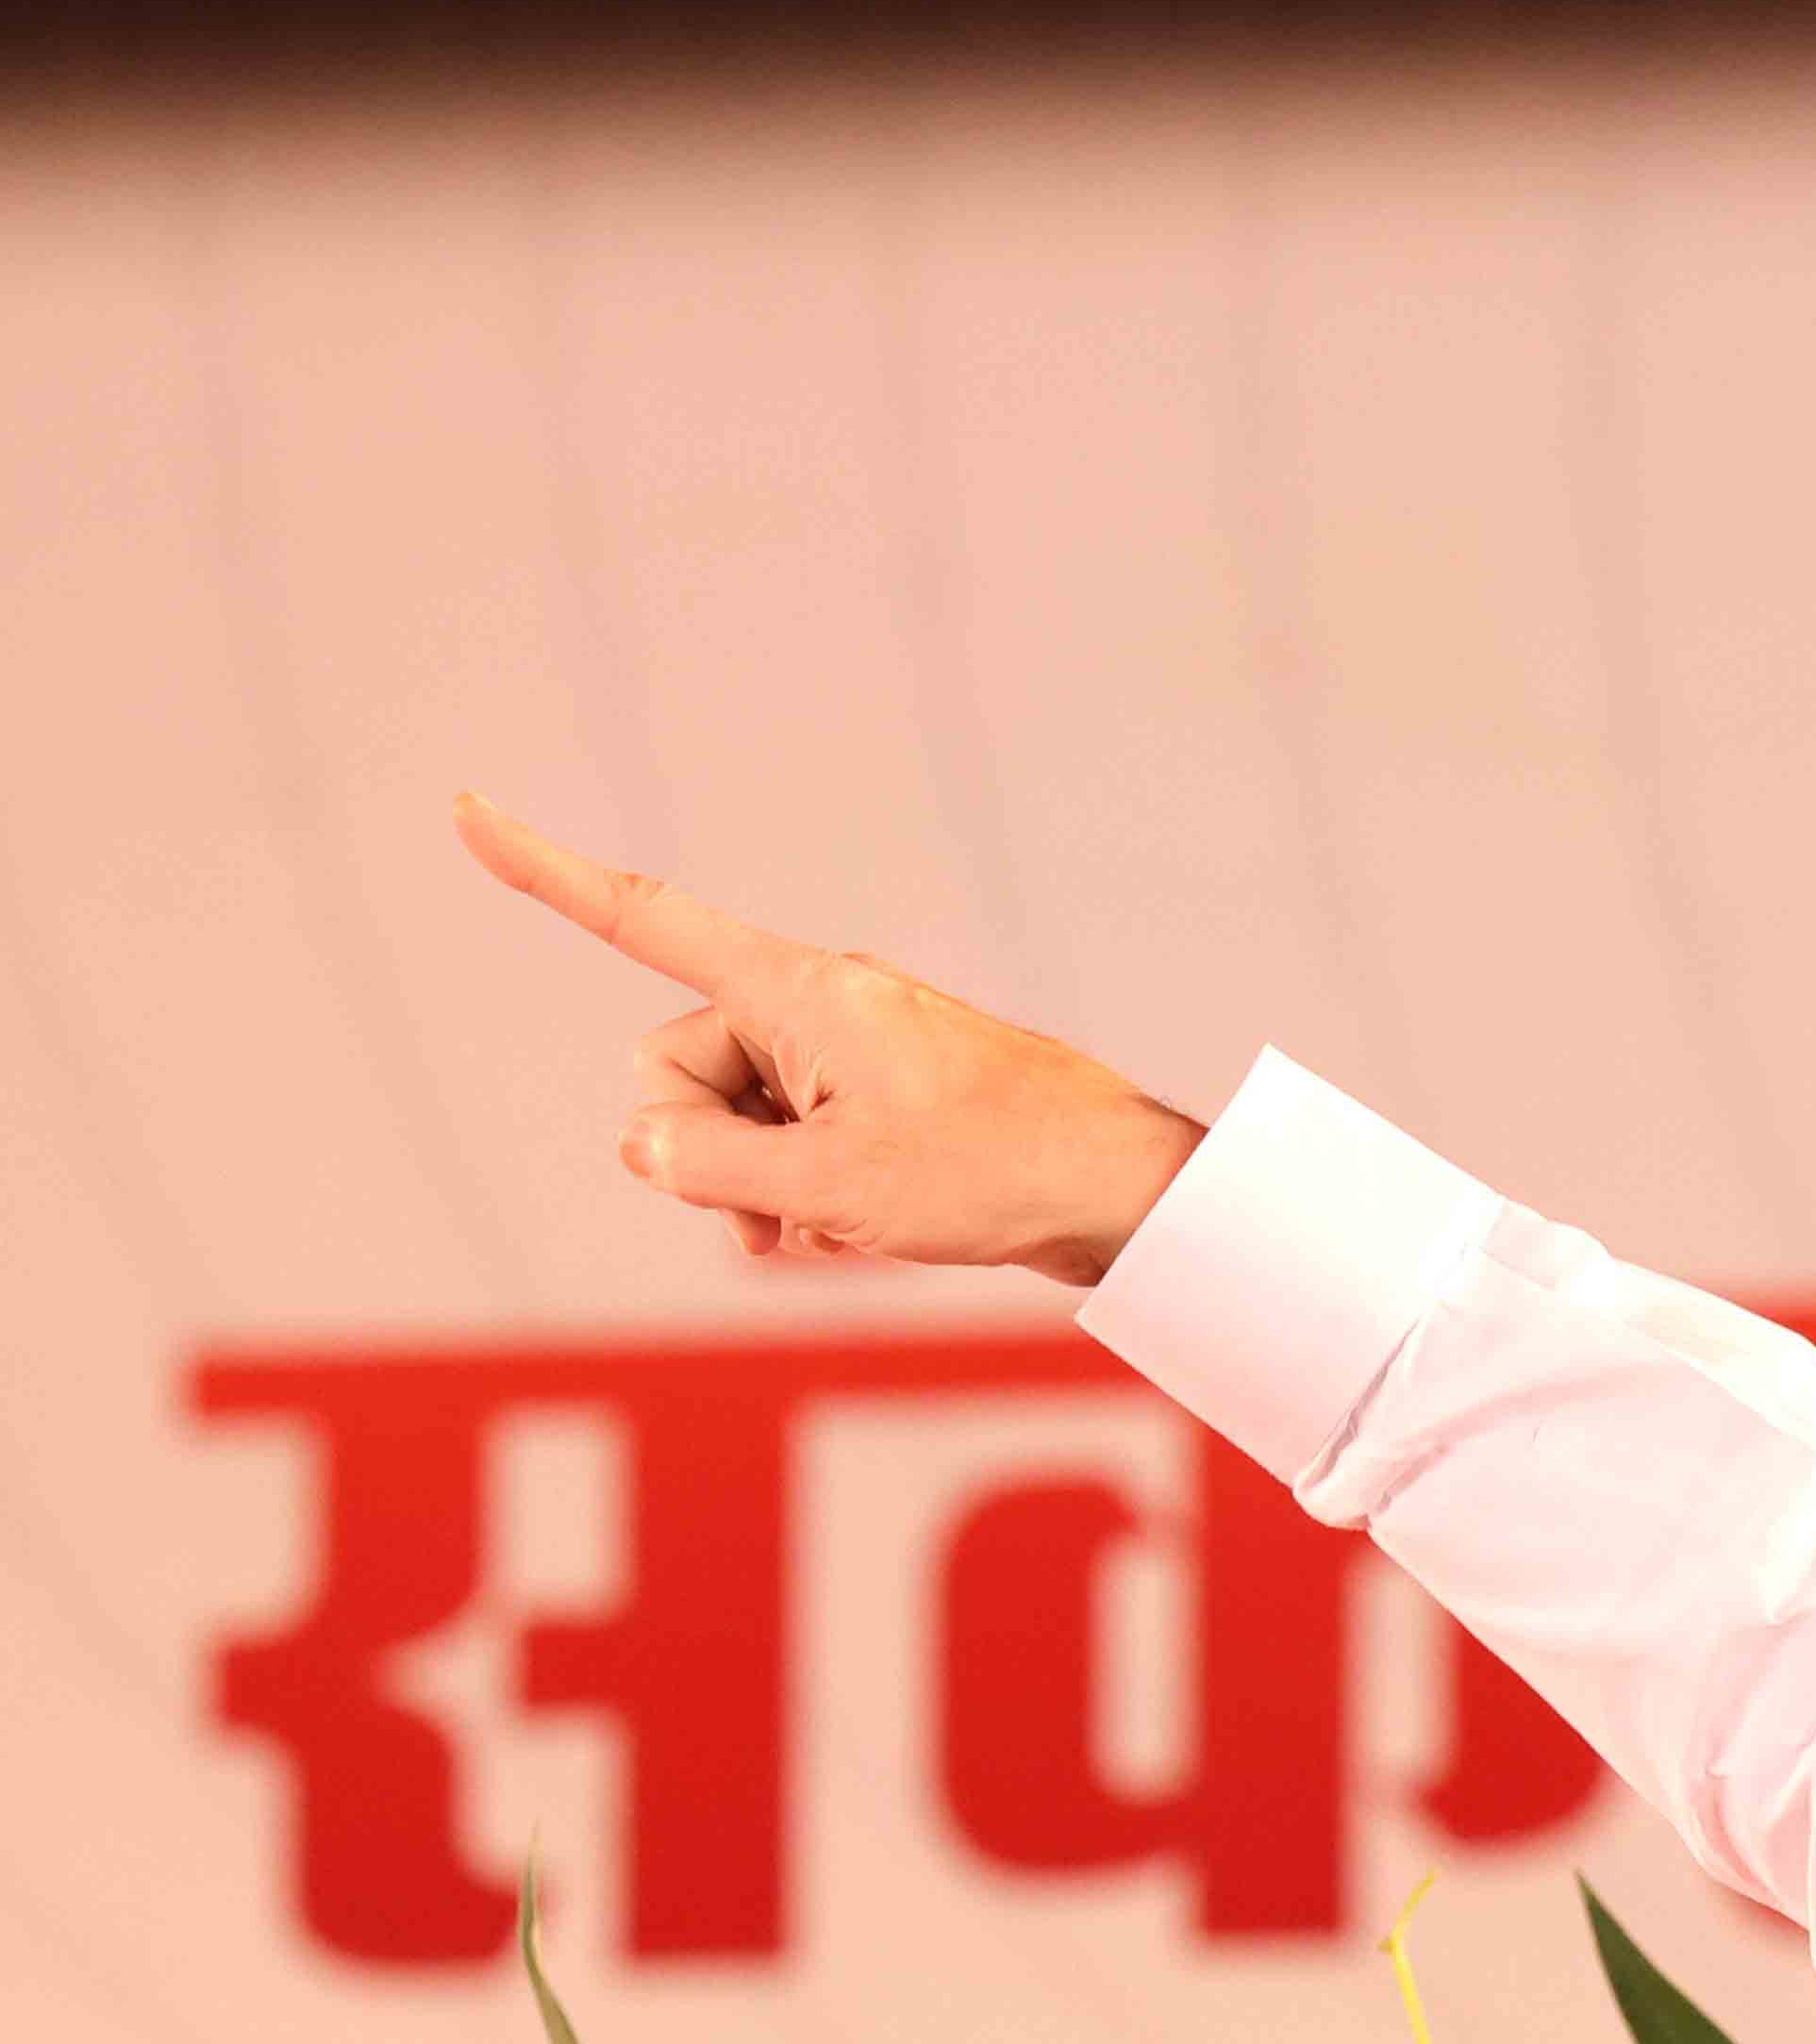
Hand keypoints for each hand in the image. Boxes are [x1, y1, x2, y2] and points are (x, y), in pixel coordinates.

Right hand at [456, 796, 1208, 1283]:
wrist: (1122, 1195)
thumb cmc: (991, 1174)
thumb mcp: (825, 1188)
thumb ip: (703, 1163)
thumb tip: (642, 1143)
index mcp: (795, 991)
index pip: (642, 918)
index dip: (545, 871)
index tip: (464, 808)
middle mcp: (812, 1007)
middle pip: (675, 1076)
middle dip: (704, 1156)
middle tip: (792, 1207)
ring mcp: (845, 1058)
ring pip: (731, 1132)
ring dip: (762, 1197)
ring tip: (848, 1229)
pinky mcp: (877, 1106)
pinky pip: (794, 1158)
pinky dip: (811, 1206)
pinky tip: (871, 1236)